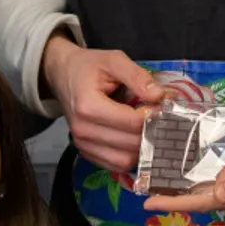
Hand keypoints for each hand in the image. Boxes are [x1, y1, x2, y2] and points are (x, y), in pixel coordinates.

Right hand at [41, 36, 160, 172]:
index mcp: (88, 106)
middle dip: (150, 132)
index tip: (161, 106)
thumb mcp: (113, 60)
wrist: (63, 75)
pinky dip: (129, 156)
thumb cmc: (88, 67)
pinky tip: (134, 139)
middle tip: (159, 118)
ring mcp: (83, 145)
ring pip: (125, 161)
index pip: (131, 122)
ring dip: (141, 148)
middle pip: (130, 144)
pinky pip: (115, 165)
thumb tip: (159, 96)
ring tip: (147, 129)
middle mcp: (83, 130)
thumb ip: (137, 76)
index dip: (153, 116)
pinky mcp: (86, 153)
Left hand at [144, 100, 224, 215]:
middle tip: (148, 196)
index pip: (207, 201)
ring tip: (162, 191)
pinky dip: (203, 191)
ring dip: (189, 197)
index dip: (177, 203)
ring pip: (214, 200)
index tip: (150, 202)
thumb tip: (218, 194)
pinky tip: (188, 185)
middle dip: (178, 202)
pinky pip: (223, 194)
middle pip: (208, 204)